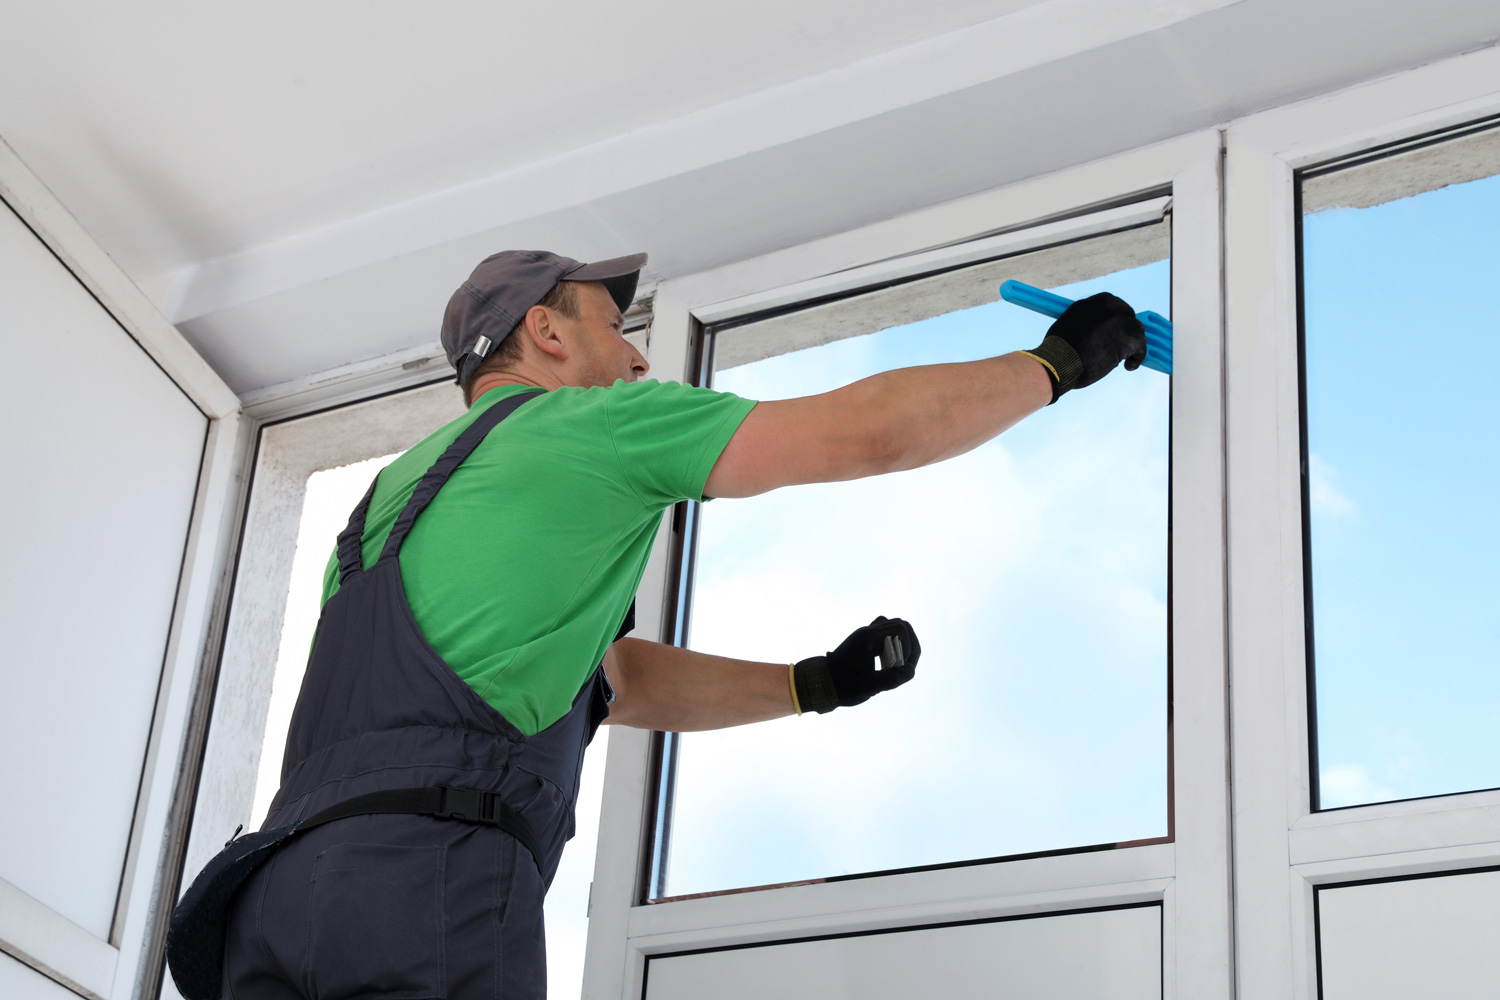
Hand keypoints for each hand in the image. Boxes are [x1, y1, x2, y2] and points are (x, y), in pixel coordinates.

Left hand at [793, 616, 919, 713]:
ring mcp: (866, 634)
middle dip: (909, 646)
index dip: (908, 650)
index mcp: (868, 638)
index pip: (901, 630)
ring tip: (899, 664)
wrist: (822, 683)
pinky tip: (890, 660)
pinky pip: (886, 631)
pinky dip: (894, 643)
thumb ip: (891, 679)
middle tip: (904, 667)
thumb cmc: (843, 686)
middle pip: (901, 625)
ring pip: (895, 626)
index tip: (900, 669)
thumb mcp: (868, 687)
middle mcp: (867, 631)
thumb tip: (910, 671)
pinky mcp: (865, 640)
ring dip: (903, 644)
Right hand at [1022, 292, 1146, 402]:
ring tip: (1125, 358)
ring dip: (1132, 344)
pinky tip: (1129, 365)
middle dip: (1127, 330)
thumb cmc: (1058, 352)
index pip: (1113, 306)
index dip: (1117, 320)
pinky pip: (1141, 346)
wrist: (1058, 362)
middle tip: (1123, 345)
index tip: (1116, 330)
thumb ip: (1085, 323)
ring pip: (1136, 330)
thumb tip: (1093, 331)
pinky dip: (1138, 357)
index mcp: (1091, 303)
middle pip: (1127, 315)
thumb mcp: (1068, 325)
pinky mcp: (1127, 337)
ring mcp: (1118, 320)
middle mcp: (1106, 307)